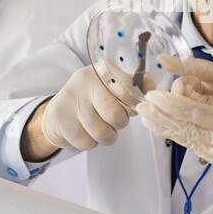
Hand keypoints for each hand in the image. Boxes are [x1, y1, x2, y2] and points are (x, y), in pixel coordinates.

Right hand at [22, 63, 142, 159]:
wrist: (58, 113)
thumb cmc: (94, 101)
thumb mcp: (113, 88)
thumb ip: (135, 88)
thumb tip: (154, 92)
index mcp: (103, 70)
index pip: (129, 89)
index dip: (133, 106)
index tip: (129, 109)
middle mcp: (86, 81)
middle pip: (116, 115)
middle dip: (119, 124)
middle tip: (112, 120)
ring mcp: (71, 100)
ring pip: (103, 133)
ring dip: (106, 136)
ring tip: (99, 126)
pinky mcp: (60, 119)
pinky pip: (87, 143)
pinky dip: (90, 142)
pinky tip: (83, 131)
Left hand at [138, 88, 212, 174]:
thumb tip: (183, 95)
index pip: (196, 115)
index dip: (172, 105)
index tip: (154, 95)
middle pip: (188, 132)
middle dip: (162, 118)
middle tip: (141, 105)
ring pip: (191, 143)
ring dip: (167, 128)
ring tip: (147, 117)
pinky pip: (202, 150)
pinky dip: (184, 138)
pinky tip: (169, 129)